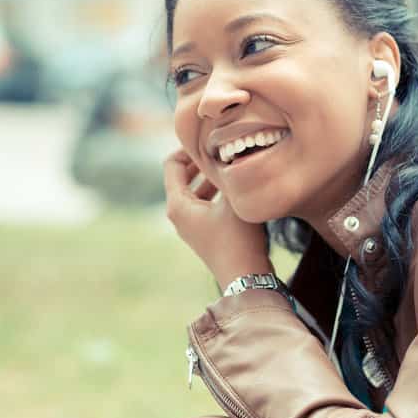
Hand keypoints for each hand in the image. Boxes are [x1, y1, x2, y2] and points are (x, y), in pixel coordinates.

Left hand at [164, 149, 272, 288]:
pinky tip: (236, 187)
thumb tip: (230, 147)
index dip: (188, 148)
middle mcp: (178, 215)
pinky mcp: (203, 233)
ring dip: (210, 177)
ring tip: (232, 164)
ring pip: (195, 190)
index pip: (171, 163)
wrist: (245, 277)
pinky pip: (203, 204)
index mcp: (177, 204)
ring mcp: (189, 226)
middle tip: (222, 147)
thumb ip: (228, 172)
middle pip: (182, 176)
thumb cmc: (238, 237)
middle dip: (200, 161)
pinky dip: (215, 192)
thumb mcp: (234, 198)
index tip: (210, 140)